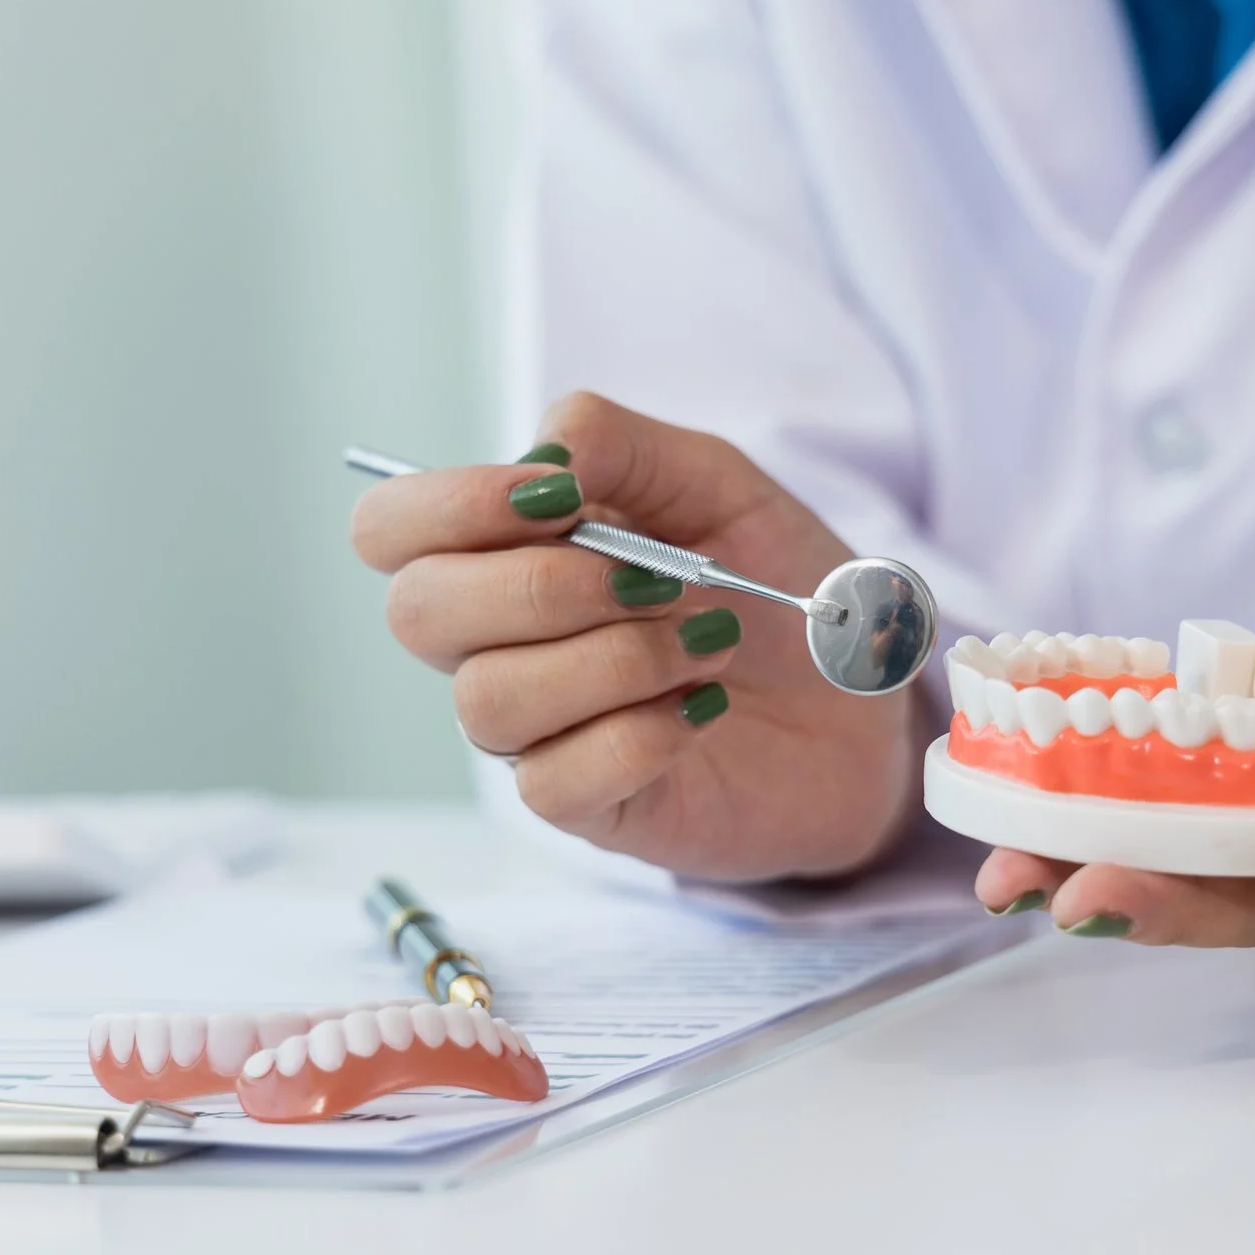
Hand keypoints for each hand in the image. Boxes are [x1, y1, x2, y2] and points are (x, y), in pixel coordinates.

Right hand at [351, 393, 922, 881]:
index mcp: (509, 553)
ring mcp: (536, 733)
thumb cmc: (774, 590)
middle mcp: (499, 645)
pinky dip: (640, 732)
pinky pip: (552, 781)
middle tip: (657, 579)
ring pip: (487, 700)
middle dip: (541, 583)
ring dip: (612, 658)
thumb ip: (625, 445)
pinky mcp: (587, 809)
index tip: (562, 497)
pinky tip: (703, 708)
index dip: (450, 505)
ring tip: (708, 645)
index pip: (392, 530)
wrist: (863, 707)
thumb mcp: (717, 484)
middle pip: (417, 613)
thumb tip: (543, 450)